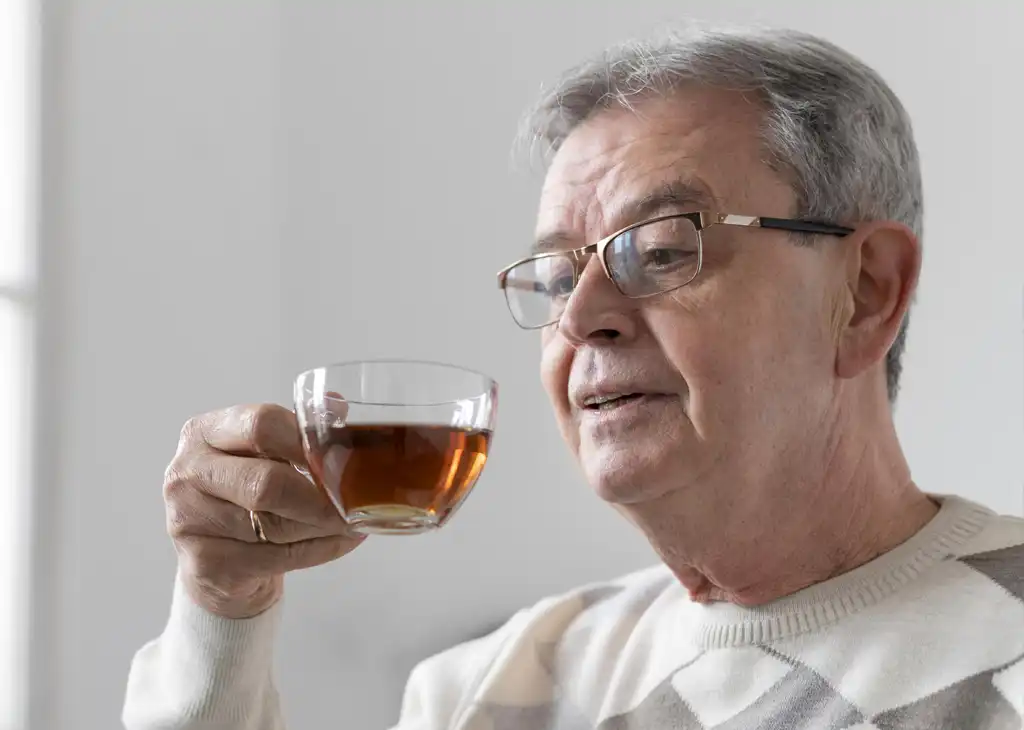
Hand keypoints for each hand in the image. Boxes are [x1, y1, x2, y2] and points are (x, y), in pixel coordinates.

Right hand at [163, 403, 363, 617]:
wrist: (216, 564)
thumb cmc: (244, 497)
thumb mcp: (262, 455)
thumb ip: (295, 430)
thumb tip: (337, 407)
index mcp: (203, 433)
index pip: (261, 425)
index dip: (307, 442)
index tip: (341, 457)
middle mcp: (188, 473)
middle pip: (266, 483)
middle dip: (319, 496)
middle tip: (354, 500)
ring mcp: (189, 521)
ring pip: (275, 525)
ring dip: (325, 525)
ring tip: (354, 520)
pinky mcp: (205, 564)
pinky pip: (278, 557)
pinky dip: (321, 549)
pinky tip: (341, 541)